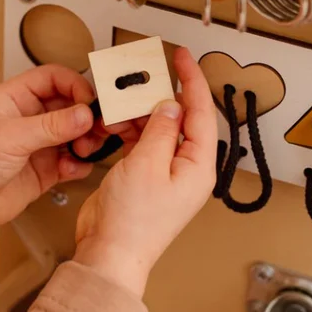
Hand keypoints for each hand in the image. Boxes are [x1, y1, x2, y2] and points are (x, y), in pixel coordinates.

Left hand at [0, 64, 98, 230]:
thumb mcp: (12, 135)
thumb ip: (52, 125)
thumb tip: (85, 114)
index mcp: (17, 98)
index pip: (54, 78)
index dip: (75, 85)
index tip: (89, 101)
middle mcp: (30, 117)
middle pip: (71, 105)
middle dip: (86, 116)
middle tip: (97, 128)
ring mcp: (39, 143)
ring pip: (75, 133)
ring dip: (86, 140)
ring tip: (84, 149)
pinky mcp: (45, 169)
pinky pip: (72, 161)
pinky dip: (79, 164)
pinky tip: (71, 168)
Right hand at [73, 48, 217, 296]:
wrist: (109, 255)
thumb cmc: (132, 222)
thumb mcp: (147, 164)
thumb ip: (160, 130)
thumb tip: (170, 104)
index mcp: (199, 166)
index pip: (201, 113)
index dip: (193, 80)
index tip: (183, 56)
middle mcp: (186, 169)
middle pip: (180, 119)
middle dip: (159, 97)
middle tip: (142, 77)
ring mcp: (165, 174)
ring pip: (157, 130)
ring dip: (138, 115)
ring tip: (120, 106)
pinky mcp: (145, 178)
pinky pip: (142, 144)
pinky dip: (128, 132)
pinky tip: (114, 125)